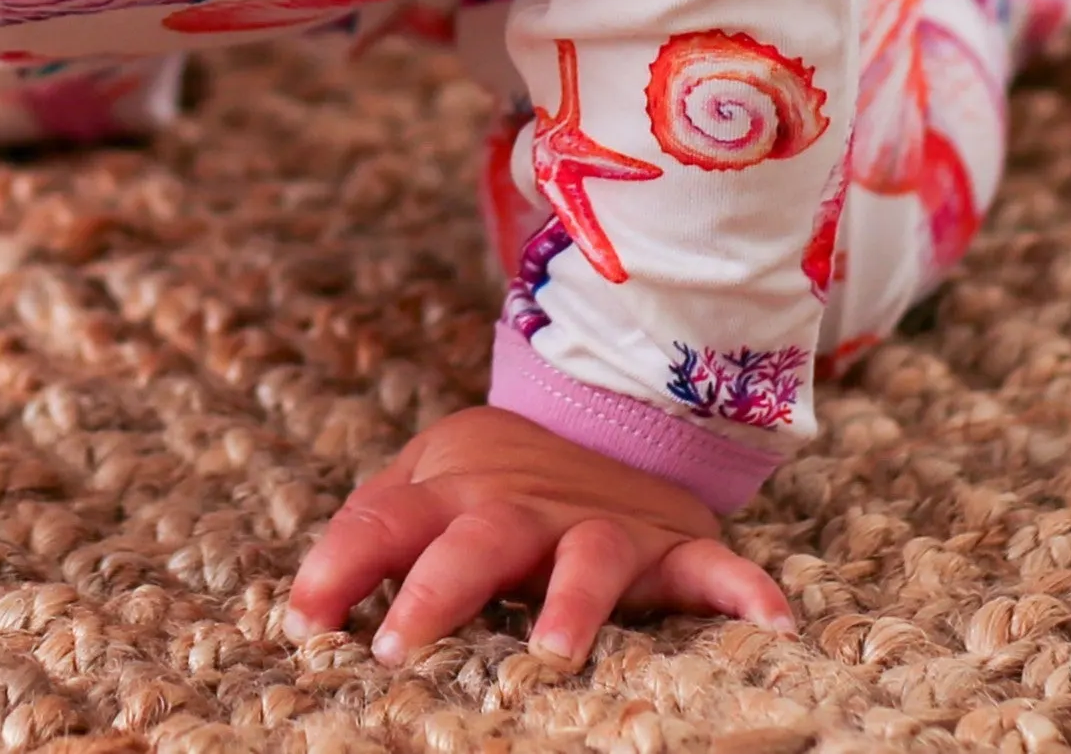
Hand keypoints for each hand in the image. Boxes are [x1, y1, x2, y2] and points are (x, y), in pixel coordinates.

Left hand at [284, 405, 790, 665]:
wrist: (608, 418)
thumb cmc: (495, 482)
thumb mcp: (427, 484)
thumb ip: (372, 532)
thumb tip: (300, 610)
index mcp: (453, 489)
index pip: (385, 519)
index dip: (341, 566)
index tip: (306, 623)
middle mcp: (523, 505)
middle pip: (477, 538)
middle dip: (437, 592)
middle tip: (397, 651)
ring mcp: (601, 523)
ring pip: (588, 554)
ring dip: (572, 602)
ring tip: (554, 653)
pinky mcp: (672, 545)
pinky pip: (712, 567)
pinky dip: (743, 591)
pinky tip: (770, 623)